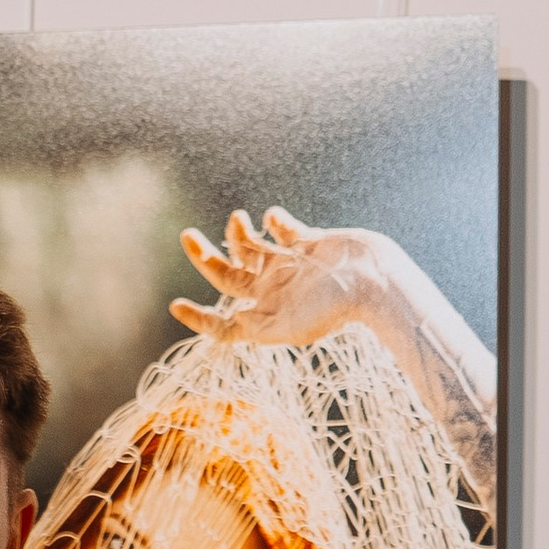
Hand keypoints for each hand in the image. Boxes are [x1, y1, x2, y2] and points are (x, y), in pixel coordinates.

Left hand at [171, 206, 397, 347]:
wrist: (374, 279)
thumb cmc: (334, 308)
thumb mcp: (290, 328)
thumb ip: (257, 329)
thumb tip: (232, 323)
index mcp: (269, 315)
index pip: (227, 324)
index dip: (200, 319)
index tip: (174, 305)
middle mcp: (275, 291)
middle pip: (229, 277)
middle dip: (205, 258)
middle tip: (186, 237)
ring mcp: (290, 265)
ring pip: (250, 248)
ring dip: (238, 234)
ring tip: (237, 219)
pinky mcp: (307, 242)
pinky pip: (281, 228)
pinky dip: (274, 221)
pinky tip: (275, 220)